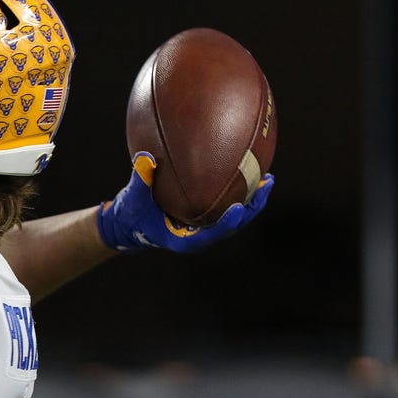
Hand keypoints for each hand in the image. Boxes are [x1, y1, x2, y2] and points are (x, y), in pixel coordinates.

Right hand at [96, 151, 273, 252]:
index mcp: (183, 240)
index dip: (226, 224)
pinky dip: (238, 192)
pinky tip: (247, 172)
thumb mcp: (133, 199)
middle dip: (252, 206)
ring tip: (267, 178)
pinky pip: (227, 206)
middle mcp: (199, 236)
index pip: (210, 235)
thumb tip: (145, 157)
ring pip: (235, 218)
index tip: (237, 208)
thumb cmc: (132, 214)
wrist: (130, 224)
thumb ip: (141, 179)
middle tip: (265, 184)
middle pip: (233, 226)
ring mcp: (205, 229)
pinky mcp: (206, 220)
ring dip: (252, 200)